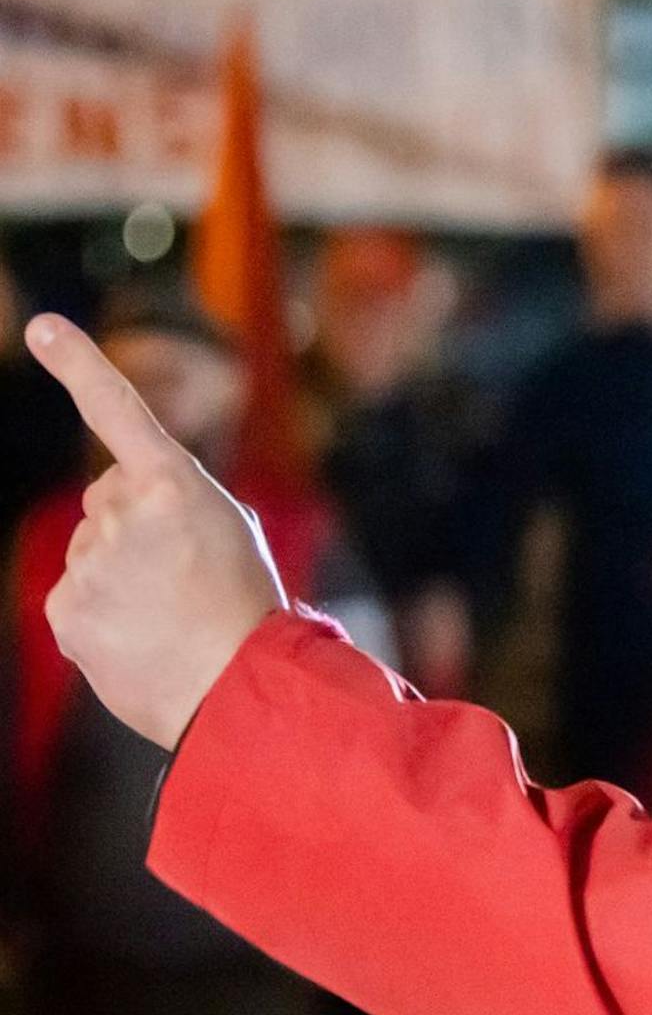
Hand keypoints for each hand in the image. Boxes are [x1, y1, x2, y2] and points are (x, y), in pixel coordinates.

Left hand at [27, 314, 287, 749]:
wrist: (238, 687)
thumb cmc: (245, 605)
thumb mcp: (226, 529)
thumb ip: (167, 502)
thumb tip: (108, 512)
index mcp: (174, 484)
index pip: (119, 411)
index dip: (80, 365)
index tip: (43, 327)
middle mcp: (121, 514)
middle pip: (107, 500)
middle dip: (134, 526)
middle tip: (184, 572)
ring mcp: (87, 563)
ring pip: (91, 549)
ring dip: (121, 573)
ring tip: (168, 612)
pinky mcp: (63, 610)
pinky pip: (74, 594)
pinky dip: (101, 612)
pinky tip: (140, 635)